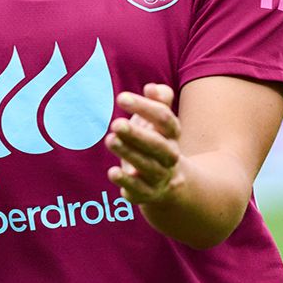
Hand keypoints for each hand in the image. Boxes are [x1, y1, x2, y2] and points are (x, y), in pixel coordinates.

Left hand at [105, 83, 181, 203]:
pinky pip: (139, 191)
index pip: (164, 119)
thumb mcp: (159, 121)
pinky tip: (112, 172)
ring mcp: (159, 176)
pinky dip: (127, 183)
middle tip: (115, 124)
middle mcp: (169, 156)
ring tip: (110, 140)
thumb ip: (160, 100)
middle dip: (137, 135)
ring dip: (129, 154)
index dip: (144, 107)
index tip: (121, 98)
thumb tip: (152, 88)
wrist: (169, 183)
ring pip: (148, 167)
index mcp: (172, 135)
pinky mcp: (147, 193)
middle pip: (158, 146)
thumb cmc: (156, 141)